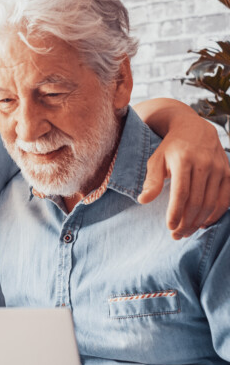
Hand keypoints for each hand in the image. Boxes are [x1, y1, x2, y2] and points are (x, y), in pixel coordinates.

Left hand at [138, 121, 229, 238]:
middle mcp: (204, 164)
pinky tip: (203, 222)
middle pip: (197, 201)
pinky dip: (216, 214)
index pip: (181, 193)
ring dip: (199, 221)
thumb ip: (151, 181)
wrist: (194, 129)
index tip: (169, 227)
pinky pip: (225, 198)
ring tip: (186, 232)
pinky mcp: (229, 172)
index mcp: (183, 160)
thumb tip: (142, 201)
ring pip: (211, 203)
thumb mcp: (156, 160)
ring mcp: (219, 168)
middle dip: (186, 222)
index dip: (176, 213)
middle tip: (176, 235)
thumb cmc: (170, 148)